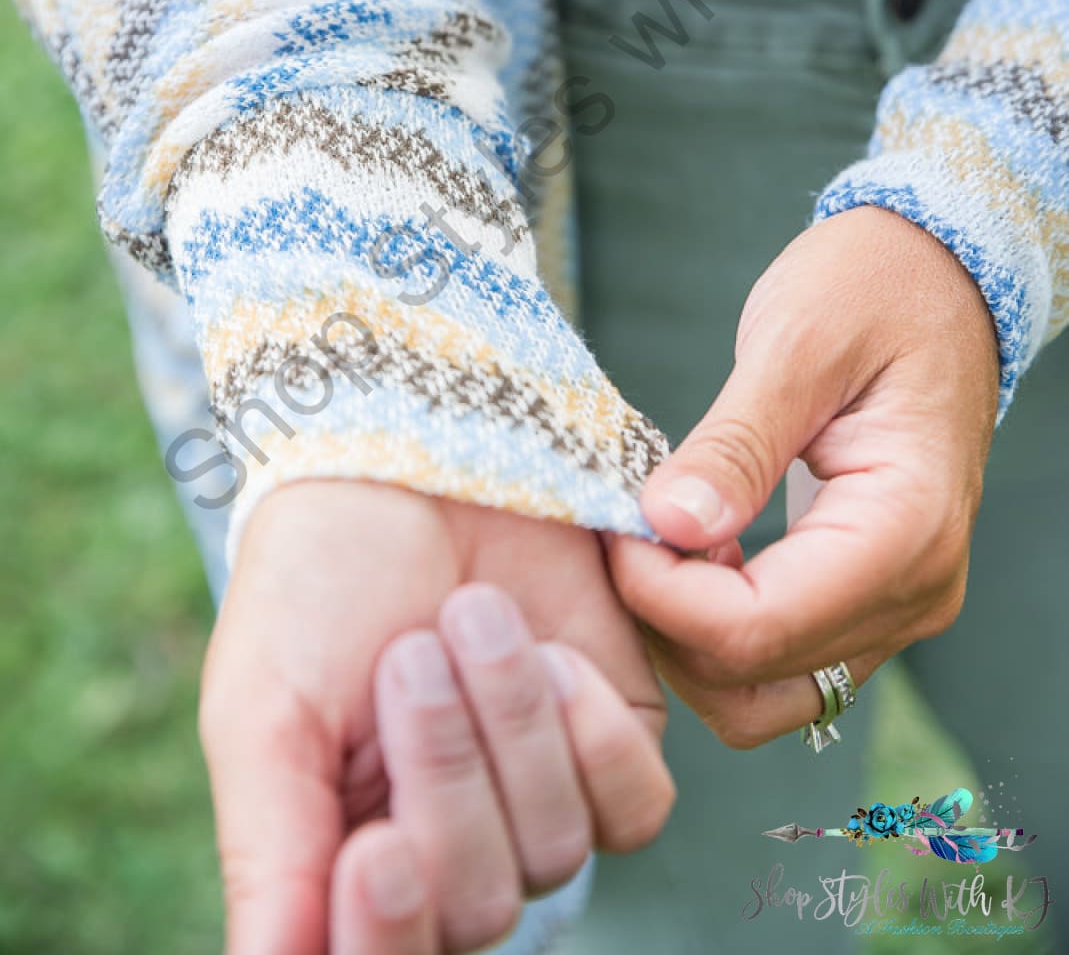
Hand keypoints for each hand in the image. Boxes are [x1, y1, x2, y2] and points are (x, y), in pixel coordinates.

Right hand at [199, 480, 672, 954]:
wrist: (410, 452)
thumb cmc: (316, 581)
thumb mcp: (264, 711)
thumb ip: (270, 854)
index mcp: (351, 856)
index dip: (386, 930)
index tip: (374, 851)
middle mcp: (450, 844)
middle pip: (476, 907)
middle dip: (445, 772)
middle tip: (410, 653)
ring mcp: (538, 793)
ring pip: (556, 849)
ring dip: (513, 724)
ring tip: (471, 615)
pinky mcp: (613, 734)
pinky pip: (636, 804)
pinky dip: (595, 737)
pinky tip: (555, 656)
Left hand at [608, 206, 1000, 748]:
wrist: (936, 277)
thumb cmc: (873, 289)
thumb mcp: (795, 343)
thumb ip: (735, 444)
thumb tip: (669, 524)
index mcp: (907, 528)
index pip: (759, 628)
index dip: (662, 596)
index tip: (614, 526)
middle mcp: (914, 592)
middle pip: (755, 676)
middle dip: (663, 619)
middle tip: (619, 531)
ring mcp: (896, 606)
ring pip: (764, 693)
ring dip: (687, 637)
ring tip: (655, 542)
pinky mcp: (869, 599)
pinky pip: (783, 660)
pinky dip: (718, 627)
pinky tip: (695, 549)